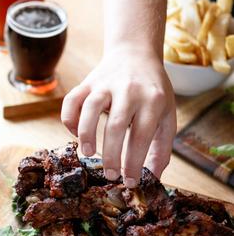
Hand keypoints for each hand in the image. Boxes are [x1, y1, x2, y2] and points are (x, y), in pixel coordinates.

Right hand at [60, 47, 176, 186]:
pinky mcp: (87, 83)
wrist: (135, 54)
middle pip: (115, 126)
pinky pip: (71, 100)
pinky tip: (74, 133)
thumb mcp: (166, 115)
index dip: (134, 162)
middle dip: (110, 155)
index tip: (129, 181)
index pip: (141, 136)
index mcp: (153, 100)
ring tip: (87, 154)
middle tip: (110, 175)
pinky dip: (69, 119)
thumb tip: (153, 177)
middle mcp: (128, 90)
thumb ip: (162, 146)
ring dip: (85, 134)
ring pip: (89, 109)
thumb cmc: (152, 91)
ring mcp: (105, 84)